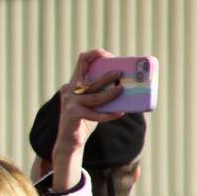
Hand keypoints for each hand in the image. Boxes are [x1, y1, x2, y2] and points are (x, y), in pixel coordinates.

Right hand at [51, 48, 127, 192]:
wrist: (70, 140)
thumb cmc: (85, 119)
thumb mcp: (94, 102)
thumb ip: (103, 92)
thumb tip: (128, 86)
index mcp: (75, 82)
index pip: (82, 60)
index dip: (95, 55)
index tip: (110, 56)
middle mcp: (70, 89)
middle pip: (90, 78)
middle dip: (106, 75)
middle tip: (121, 73)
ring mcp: (69, 101)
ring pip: (95, 96)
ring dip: (110, 93)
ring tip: (122, 90)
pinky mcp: (72, 113)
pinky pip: (94, 113)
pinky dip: (108, 114)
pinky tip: (119, 113)